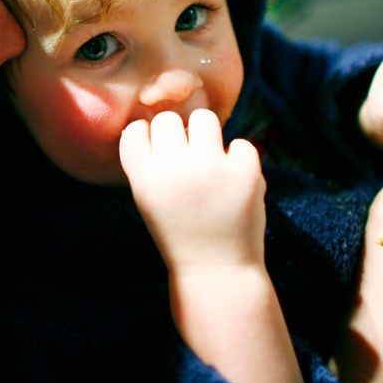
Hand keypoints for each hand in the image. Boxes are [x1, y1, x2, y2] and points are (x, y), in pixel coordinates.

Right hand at [119, 109, 264, 272]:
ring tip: (210, 163)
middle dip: (177, 135)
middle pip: (169, 119)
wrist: (217, 270)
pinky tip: (233, 183)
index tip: (158, 154)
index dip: (148, 138)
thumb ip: (149, 161)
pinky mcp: (246, 171)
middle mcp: (174, 167)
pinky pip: (240, 143)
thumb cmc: (179, 231)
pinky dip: (239, 160)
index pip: (136, 130)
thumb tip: (156, 113)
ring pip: (205, 119)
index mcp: (144, 177)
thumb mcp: (148, 199)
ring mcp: (212, 167)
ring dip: (207, 136)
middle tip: (187, 160)